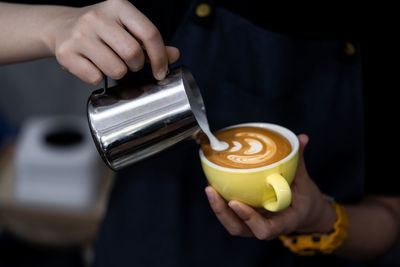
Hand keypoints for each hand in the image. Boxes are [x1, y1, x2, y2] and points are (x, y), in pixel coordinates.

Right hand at [44, 0, 179, 83]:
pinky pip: (95, 78)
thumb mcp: (127, 27)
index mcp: (118, 6)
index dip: (160, 57)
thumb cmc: (102, 29)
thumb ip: (151, 41)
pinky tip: (93, 65)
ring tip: (110, 62)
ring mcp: (79, 34)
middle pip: (133, 53)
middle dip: (136, 65)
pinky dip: (98, 77)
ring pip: (115, 69)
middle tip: (129, 63)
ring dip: (118, 73)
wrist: (60, 26)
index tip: (160, 71)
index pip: (149, 33)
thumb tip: (174, 55)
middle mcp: (97, 17)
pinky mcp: (66, 53)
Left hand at [205, 134, 336, 239]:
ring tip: (209, 188)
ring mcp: (253, 225)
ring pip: (231, 224)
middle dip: (222, 212)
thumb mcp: (304, 182)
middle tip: (211, 190)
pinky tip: (214, 186)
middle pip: (238, 228)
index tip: (235, 202)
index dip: (248, 218)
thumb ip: (299, 162)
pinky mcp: (246, 219)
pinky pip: (230, 215)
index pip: (264, 229)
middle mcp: (265, 227)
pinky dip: (221, 203)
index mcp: (283, 222)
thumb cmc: (304, 199)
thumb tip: (301, 138)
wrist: (303, 212)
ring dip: (217, 208)